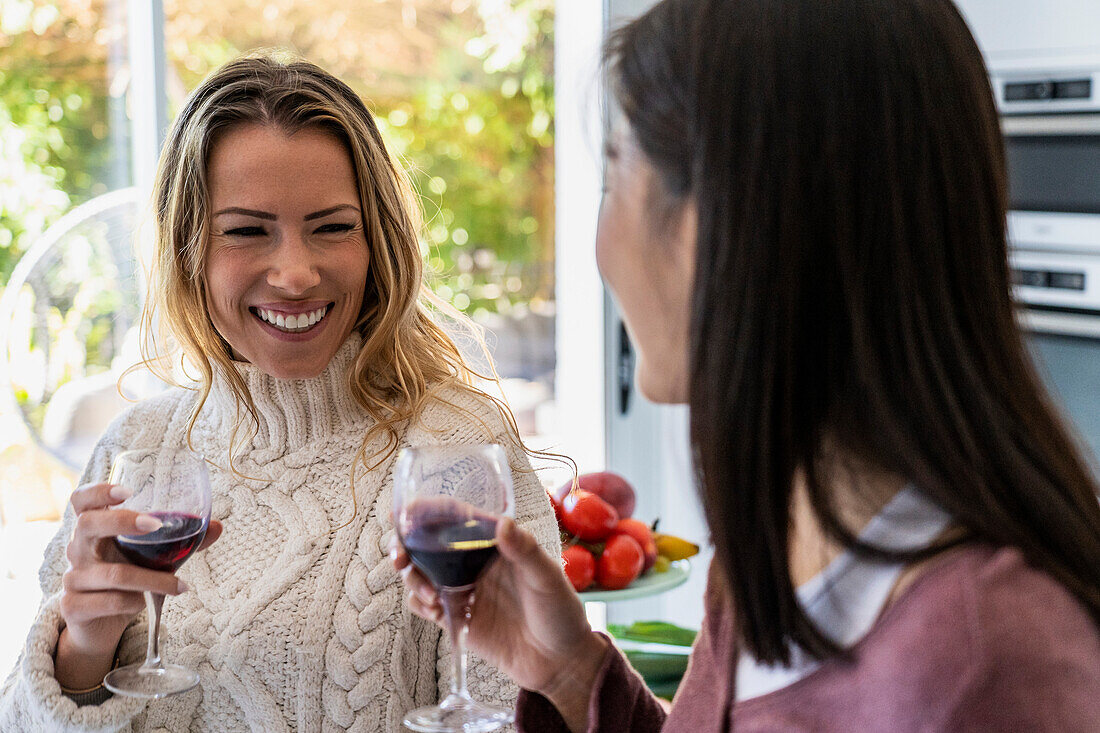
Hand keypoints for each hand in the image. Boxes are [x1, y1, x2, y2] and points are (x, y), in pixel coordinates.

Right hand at [54, 482, 222, 688]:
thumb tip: (217, 526)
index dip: (99, 491)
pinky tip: (150, 603)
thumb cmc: (127, 579)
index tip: (127, 490)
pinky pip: (108, 602)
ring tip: (180, 585)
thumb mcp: (151, 557)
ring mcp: (72, 578)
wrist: (99, 625)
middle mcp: (78, 549)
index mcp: (94, 529)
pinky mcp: (73, 607)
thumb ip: (179, 541)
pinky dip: (136, 602)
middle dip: (123, 521)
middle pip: (87, 524)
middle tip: (156, 525)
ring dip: (152, 579)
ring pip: (113, 574)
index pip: (82, 500)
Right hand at [392, 518, 607, 719]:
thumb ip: (525, 551)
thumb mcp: (548, 578)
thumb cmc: (561, 612)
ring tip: (429, 595)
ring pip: (420, 573)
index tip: (405, 514)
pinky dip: (420, 604)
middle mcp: (473, 562)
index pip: (454, 517)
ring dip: (412, 578)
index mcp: (494, 543)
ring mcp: (463, 589)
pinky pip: (425, 605)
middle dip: (405, 545)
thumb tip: (503, 523)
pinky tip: (434, 610)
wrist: (559, 662)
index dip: (426, 510)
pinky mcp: (457, 618)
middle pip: (427, 543)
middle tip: (400, 557)